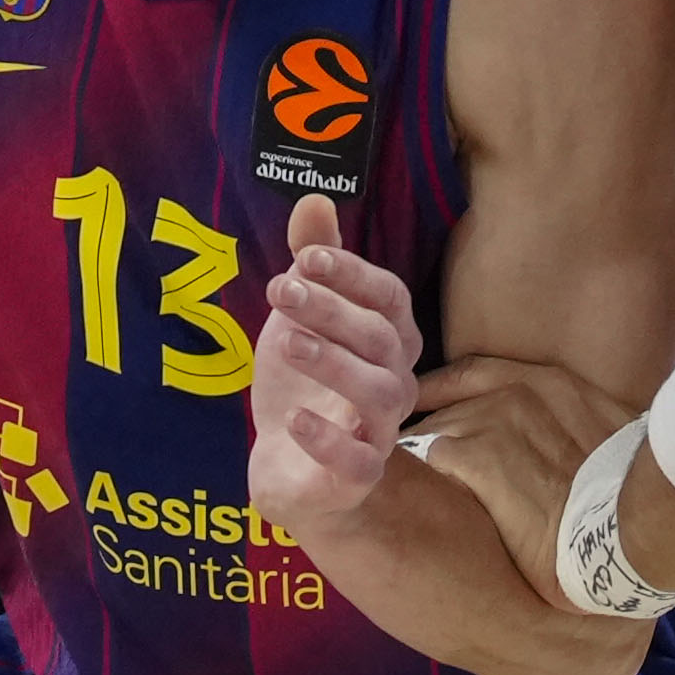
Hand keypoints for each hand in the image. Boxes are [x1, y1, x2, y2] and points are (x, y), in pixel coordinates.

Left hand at [247, 194, 423, 534]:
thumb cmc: (306, 383)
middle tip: (279, 290)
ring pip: (376, 395)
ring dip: (333, 364)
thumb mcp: (302, 317)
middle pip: (380, 338)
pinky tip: (293, 418)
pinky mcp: (355, 476)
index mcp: (389, 338)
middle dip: (332, 311)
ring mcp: (379, 431)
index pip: (389, 296)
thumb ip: (312, 262)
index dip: (353, 273)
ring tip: (286, 343)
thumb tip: (315, 198)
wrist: (292, 468)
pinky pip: (355, 461)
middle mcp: (395, 380)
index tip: (307, 256)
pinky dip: (326, 440)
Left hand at [406, 355, 640, 615]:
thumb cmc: (630, 498)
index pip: (472, 374)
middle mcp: (517, 393)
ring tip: (411, 492)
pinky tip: (421, 504)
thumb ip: (573, 429)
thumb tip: (565, 453)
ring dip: (421, 462)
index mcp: (551, 384)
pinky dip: (422, 480)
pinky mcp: (476, 458)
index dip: (440, 391)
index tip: (419, 405)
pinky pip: (429, 461)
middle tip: (409, 465)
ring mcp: (494, 421)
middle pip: (446, 408)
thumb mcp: (610, 442)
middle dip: (428, 436)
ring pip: (431, 435)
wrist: (632, 531)